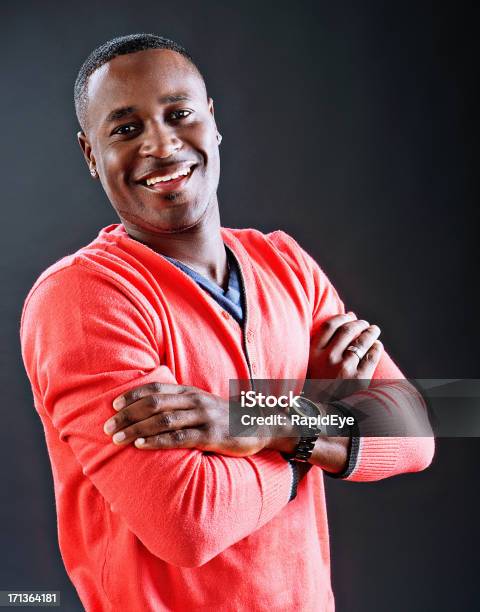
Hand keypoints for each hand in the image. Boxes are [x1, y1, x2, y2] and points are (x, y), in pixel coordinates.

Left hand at [103, 383, 268, 455]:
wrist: (258, 426)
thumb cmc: (222, 418)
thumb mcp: (200, 405)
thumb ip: (178, 405)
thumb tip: (147, 412)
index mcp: (189, 391)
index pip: (156, 388)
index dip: (133, 395)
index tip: (113, 405)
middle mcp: (194, 400)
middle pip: (154, 404)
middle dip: (128, 415)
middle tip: (107, 426)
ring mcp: (204, 417)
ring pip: (163, 420)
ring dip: (137, 428)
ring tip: (118, 437)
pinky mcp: (211, 436)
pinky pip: (180, 437)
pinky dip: (158, 441)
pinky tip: (142, 445)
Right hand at [308, 312, 383, 397]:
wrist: (323, 414)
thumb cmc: (318, 386)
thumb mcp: (312, 365)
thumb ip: (323, 343)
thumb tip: (348, 316)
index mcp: (313, 354)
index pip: (330, 326)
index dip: (342, 317)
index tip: (350, 316)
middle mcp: (328, 359)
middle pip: (348, 330)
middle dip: (359, 323)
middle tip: (365, 323)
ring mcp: (344, 368)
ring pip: (362, 341)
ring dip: (371, 332)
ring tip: (374, 330)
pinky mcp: (359, 379)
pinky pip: (372, 356)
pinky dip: (377, 347)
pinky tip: (377, 345)